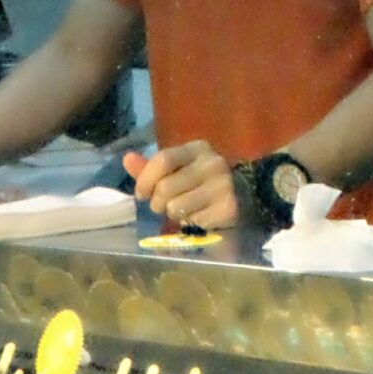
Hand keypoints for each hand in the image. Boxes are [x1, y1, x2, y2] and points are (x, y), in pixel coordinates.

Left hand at [123, 141, 239, 229]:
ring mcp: (222, 185)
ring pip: (175, 207)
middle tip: (165, 206)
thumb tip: (126, 159)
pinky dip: (191, 224)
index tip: (142, 194)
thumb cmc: (202, 183)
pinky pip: (192, 222)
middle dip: (157, 203)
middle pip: (165, 187)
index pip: (163, 160)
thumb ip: (152, 167)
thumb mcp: (179, 169)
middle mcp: (212, 163)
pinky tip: (200, 218)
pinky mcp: (228, 208)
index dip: (145, 180)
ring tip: (185, 211)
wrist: (246, 197)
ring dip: (174, 215)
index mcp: (197, 148)